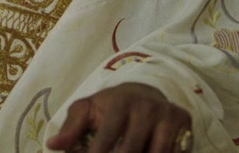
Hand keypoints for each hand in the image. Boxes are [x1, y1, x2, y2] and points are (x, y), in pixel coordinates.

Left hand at [46, 83, 191, 151]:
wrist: (144, 92)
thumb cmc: (109, 106)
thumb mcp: (87, 110)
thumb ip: (70, 128)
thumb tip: (53, 146)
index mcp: (119, 103)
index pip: (107, 139)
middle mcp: (146, 107)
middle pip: (132, 150)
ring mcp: (168, 116)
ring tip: (128, 152)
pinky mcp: (185, 124)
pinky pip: (174, 152)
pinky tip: (147, 151)